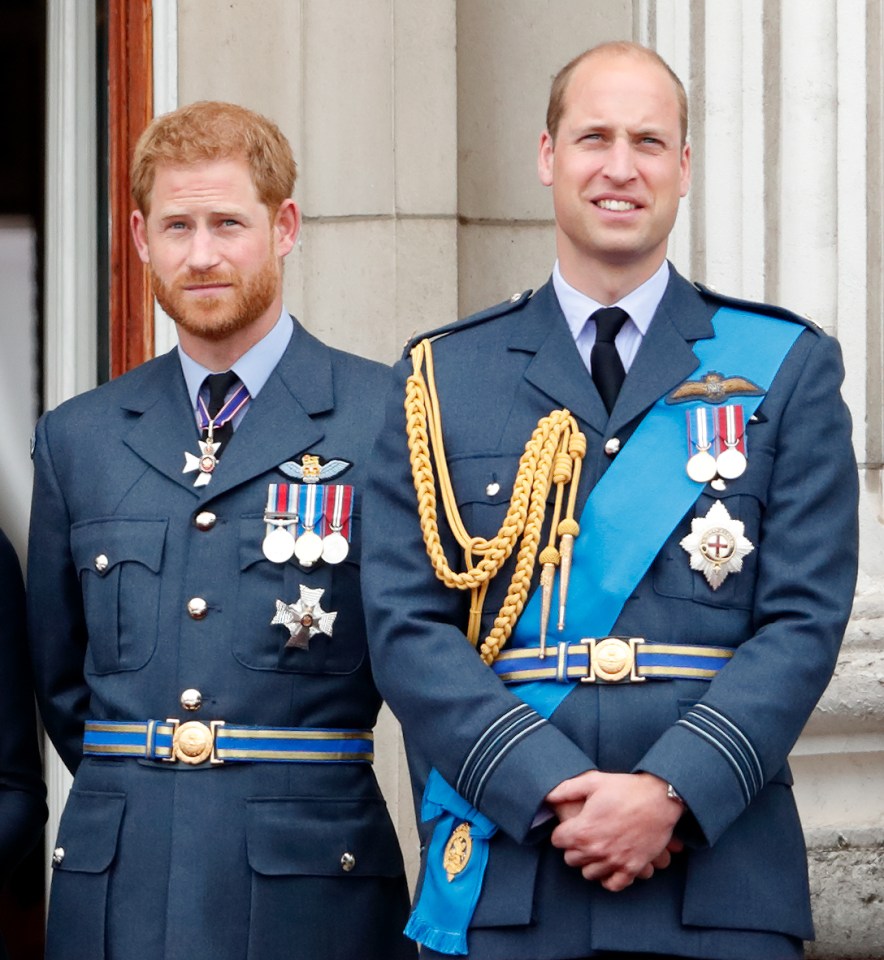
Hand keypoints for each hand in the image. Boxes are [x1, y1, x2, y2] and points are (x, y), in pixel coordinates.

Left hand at [546, 770, 683, 890]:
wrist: (659, 799)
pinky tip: (609, 865)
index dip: (562, 831)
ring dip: (590, 862)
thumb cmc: (625, 788)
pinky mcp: (632, 868)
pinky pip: (613, 885)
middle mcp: (596, 850)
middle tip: (583, 835)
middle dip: (574, 847)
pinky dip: (609, 878)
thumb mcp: (593, 781)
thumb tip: (548, 796)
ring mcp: (615, 861)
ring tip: (596, 849)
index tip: (570, 825)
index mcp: (583, 830)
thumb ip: (566, 789)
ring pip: (589, 873)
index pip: (557, 841)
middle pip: (571, 859)